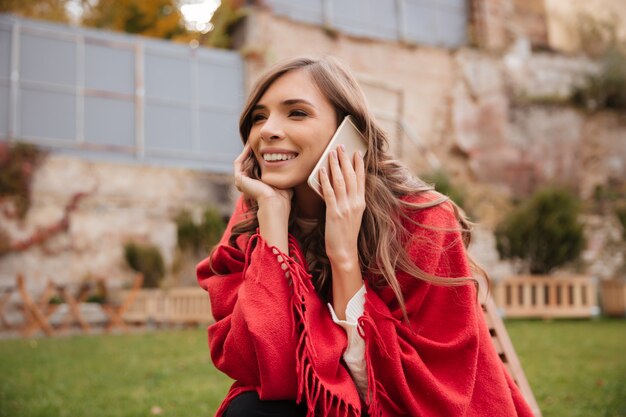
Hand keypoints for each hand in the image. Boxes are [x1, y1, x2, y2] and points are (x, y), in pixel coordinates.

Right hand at [234, 143, 291, 251]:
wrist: (275, 202)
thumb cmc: (282, 196)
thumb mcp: (283, 181)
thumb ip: (283, 174)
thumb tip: (291, 166)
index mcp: (257, 186)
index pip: (255, 168)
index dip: (259, 157)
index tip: (266, 147)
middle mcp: (248, 184)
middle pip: (248, 164)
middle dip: (252, 152)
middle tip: (258, 142)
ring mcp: (242, 182)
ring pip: (242, 162)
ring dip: (247, 151)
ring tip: (254, 142)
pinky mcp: (239, 179)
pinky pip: (238, 163)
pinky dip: (243, 153)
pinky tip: (250, 146)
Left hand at [319, 145, 365, 268]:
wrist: (345, 252)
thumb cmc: (346, 234)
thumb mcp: (353, 215)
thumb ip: (350, 200)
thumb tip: (342, 186)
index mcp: (361, 203)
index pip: (361, 179)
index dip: (359, 164)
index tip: (357, 152)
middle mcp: (355, 203)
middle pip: (351, 176)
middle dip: (346, 159)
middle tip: (341, 146)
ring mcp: (345, 208)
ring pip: (340, 181)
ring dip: (336, 165)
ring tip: (332, 153)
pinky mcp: (334, 213)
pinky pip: (329, 193)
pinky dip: (325, 180)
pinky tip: (322, 171)